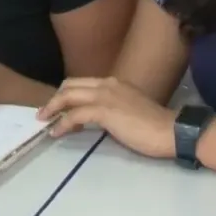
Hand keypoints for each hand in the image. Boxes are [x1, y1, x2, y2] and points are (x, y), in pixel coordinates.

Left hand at [38, 77, 175, 158]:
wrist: (170, 131)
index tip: (57, 107)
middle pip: (70, 86)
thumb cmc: (154, 125)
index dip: (66, 94)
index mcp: (114, 82)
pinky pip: (75, 115)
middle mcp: (107, 84)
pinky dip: (63, 123)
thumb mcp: (129, 108)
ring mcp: (105, 96)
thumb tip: (96, 117)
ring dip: (53, 109)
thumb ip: (112, 107)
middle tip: (44, 113)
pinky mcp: (104, 111)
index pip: (82, 83)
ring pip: (69, 97)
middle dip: (54, 99)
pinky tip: (57, 132)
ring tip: (45, 122)